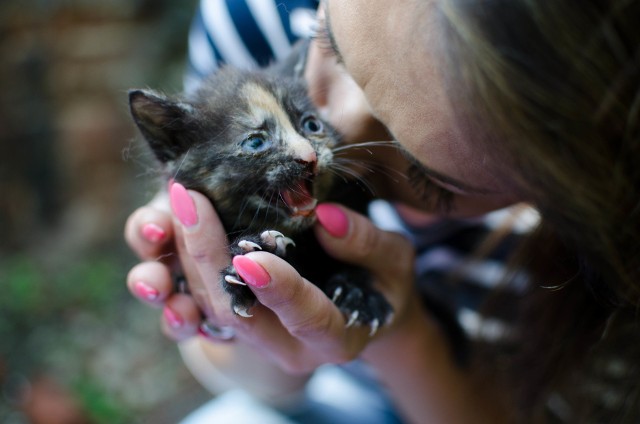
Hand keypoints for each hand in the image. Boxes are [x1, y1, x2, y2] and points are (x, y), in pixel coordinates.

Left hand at [125, 183, 421, 373]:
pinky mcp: (235, 315)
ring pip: (206, 303)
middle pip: (236, 311)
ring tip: (177, 199)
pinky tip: (173, 217)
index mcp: (335, 338)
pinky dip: (180, 258)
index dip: (279, 291)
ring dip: (185, 254)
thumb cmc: (383, 280)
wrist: (363, 299)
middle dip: (208, 256)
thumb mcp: (393, 260)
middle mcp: (287, 346)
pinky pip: (196, 293)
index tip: (249, 257)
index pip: (307, 318)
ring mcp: (255, 335)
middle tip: (190, 199)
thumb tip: (327, 218)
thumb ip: (367, 244)